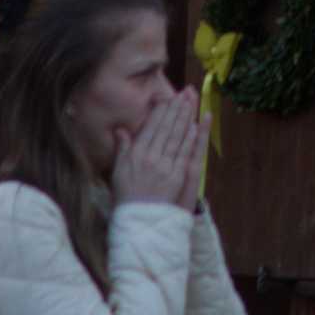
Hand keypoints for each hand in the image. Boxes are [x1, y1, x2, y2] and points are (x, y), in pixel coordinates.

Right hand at [111, 83, 205, 209]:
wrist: (136, 222)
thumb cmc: (125, 197)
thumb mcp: (118, 172)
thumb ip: (122, 149)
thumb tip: (120, 130)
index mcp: (135, 154)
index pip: (151, 127)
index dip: (161, 110)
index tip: (168, 97)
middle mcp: (150, 157)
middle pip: (166, 128)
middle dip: (176, 108)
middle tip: (184, 93)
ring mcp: (165, 167)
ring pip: (177, 137)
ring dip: (185, 118)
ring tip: (191, 102)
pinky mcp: (177, 177)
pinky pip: (185, 153)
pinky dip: (191, 138)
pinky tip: (196, 125)